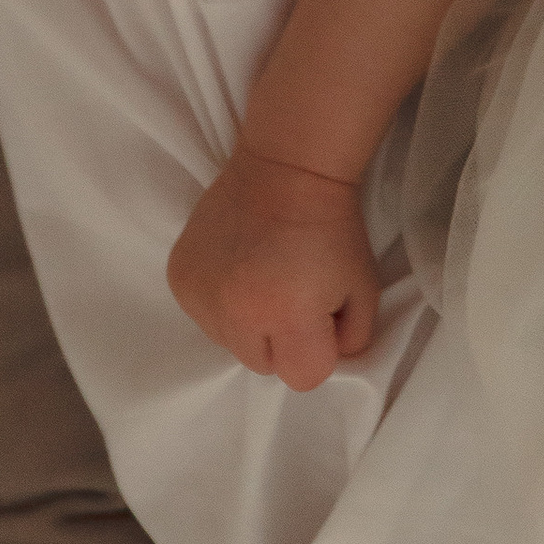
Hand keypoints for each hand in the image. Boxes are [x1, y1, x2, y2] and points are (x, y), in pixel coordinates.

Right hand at [167, 146, 383, 388]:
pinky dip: (221, 301)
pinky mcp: (179, 278)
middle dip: (282, 339)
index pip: (303, 378)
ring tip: (265, 274)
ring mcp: (201, 295)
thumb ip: (351, 339)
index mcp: (286, 314)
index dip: (319, 348)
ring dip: (248, 322)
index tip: (322, 315)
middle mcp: (234, 312)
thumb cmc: (333, 227)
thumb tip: (327, 359)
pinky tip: (238, 265)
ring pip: (230, 342)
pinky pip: (204, 315)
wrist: (288, 165)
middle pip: (264, 365)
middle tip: (293, 293)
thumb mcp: (364, 288)